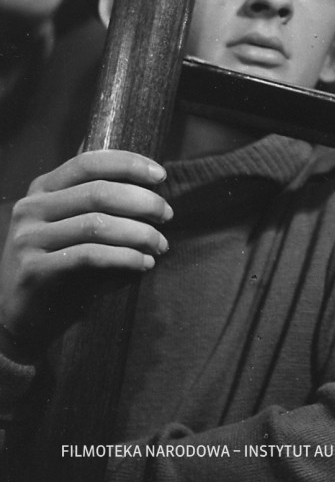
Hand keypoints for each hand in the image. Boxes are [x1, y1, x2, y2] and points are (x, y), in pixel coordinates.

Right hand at [0, 150, 172, 354]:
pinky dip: (124, 257)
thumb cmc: (62, 267)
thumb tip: (156, 190)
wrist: (21, 318)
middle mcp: (30, 208)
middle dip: (142, 201)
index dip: (128, 165)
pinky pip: (90, 256)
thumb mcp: (77, 228)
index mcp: (43, 189)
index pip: (89, 163)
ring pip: (96, 224)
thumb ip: (105, 206)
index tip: (161, 176)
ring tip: (161, 244)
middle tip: (167, 215)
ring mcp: (28, 239)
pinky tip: (145, 264)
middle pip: (97, 192)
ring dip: (139, 233)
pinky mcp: (34, 270)